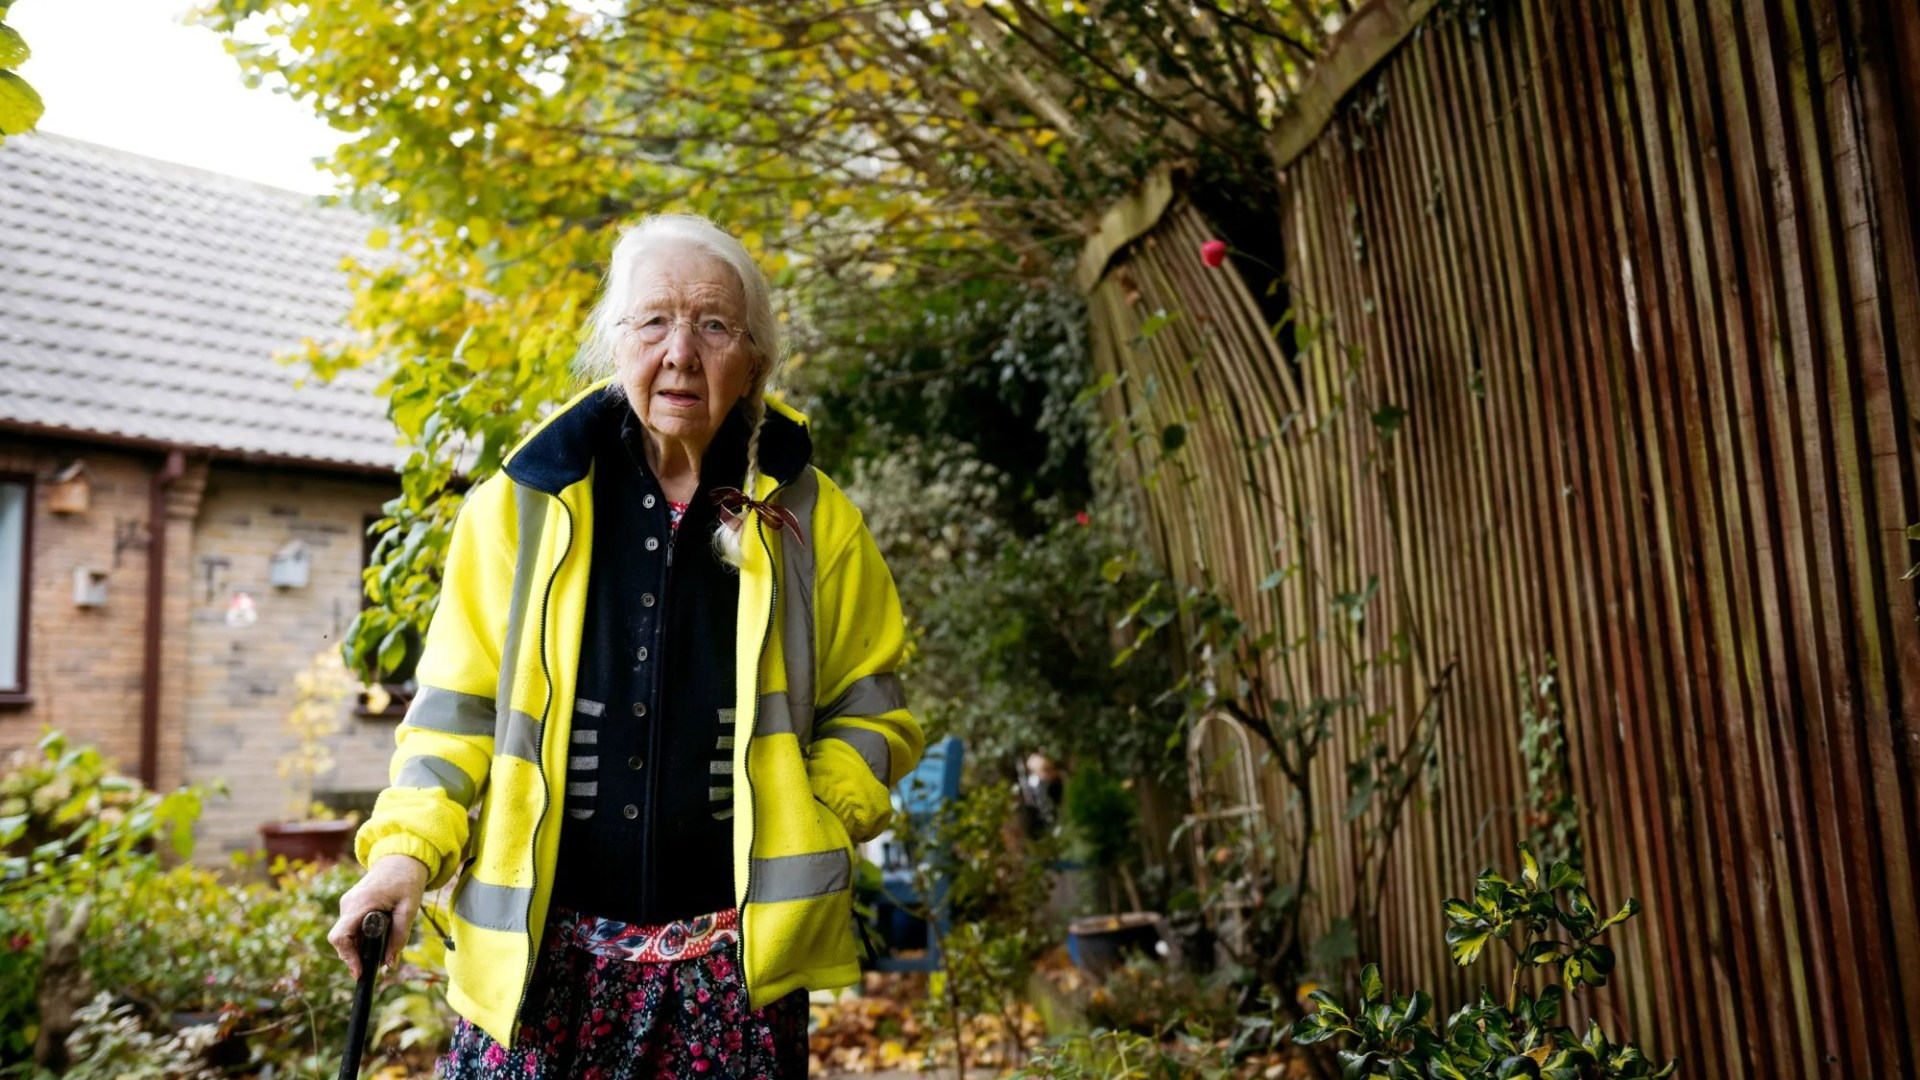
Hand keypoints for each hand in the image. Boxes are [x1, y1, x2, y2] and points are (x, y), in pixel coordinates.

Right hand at [328, 854, 429, 978]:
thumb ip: (399, 937)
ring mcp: (347, 903)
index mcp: (361, 903)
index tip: (359, 972)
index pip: (341, 936)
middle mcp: (348, 903)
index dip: (347, 957)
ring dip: (358, 947)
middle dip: (354, 956)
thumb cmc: (407, 881)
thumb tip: (390, 965)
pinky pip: (349, 927)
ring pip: (345, 934)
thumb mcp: (409, 909)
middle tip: (372, 967)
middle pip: (341, 939)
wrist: (402, 859)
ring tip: (378, 953)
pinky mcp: (351, 904)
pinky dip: (359, 938)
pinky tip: (374, 942)